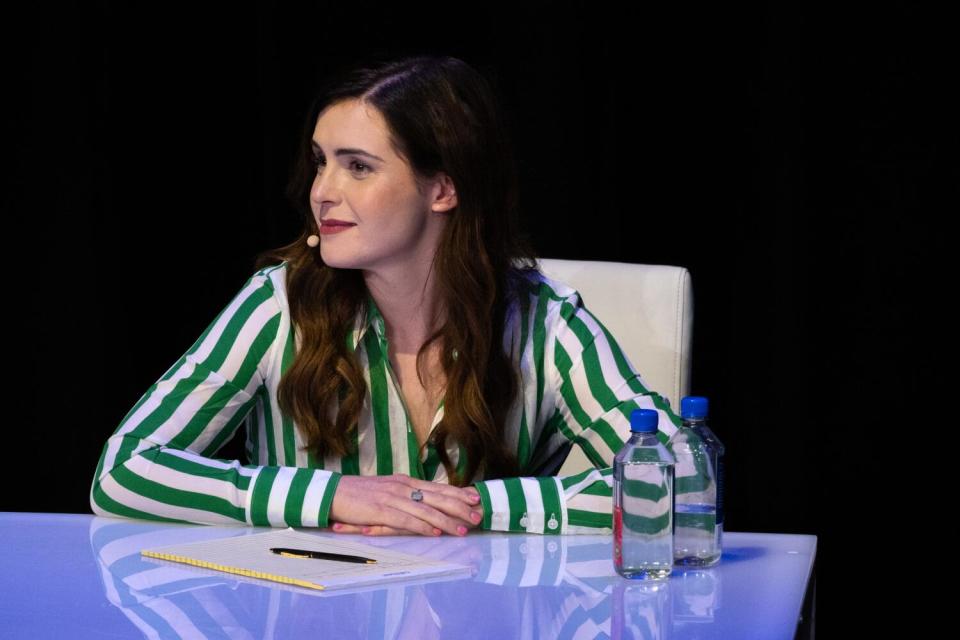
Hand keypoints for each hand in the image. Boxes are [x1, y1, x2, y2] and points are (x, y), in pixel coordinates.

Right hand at [329, 474, 483, 536]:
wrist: (333, 493)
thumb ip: (406, 494)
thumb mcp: (388, 489)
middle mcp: (402, 487)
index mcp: (405, 481)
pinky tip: (435, 532)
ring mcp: (392, 498)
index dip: (459, 493)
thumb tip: (426, 501)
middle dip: (460, 508)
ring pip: (426, 510)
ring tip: (463, 529)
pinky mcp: (381, 511)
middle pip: (437, 497)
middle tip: (478, 516)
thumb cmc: (360, 494)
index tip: (476, 498)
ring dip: (447, 521)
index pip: (438, 487)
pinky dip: (423, 526)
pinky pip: (406, 520)